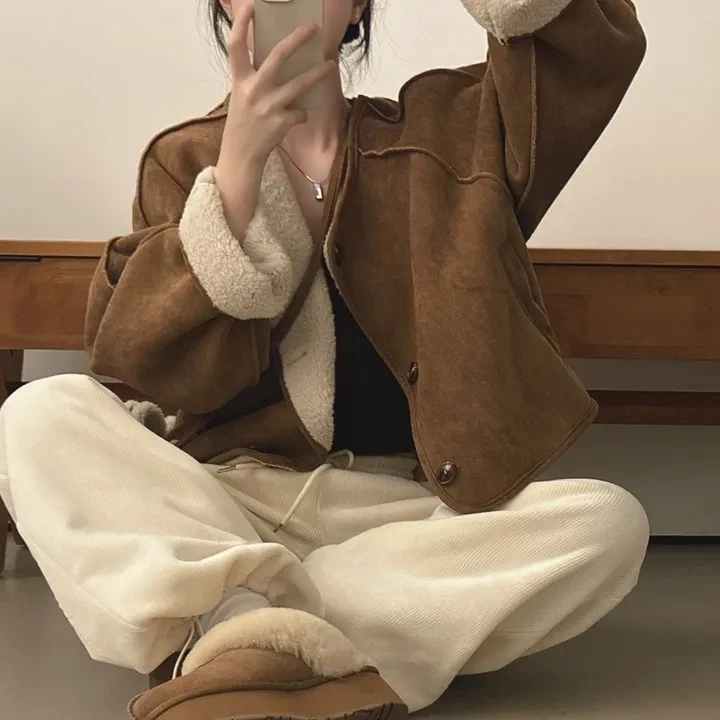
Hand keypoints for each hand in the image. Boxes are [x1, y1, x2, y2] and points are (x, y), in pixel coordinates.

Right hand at [216, 2, 335, 178]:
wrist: (241, 154)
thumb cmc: (243, 121)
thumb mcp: (242, 94)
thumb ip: (255, 77)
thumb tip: (281, 59)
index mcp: (239, 79)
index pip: (235, 45)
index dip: (241, 23)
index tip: (251, 7)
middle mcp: (253, 89)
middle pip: (278, 56)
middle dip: (297, 39)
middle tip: (312, 28)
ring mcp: (268, 106)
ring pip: (300, 84)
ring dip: (318, 74)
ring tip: (330, 66)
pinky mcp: (281, 122)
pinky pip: (300, 112)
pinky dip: (301, 114)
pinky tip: (296, 117)